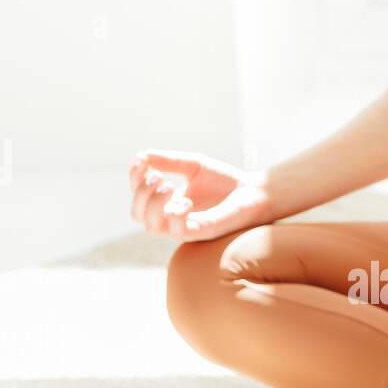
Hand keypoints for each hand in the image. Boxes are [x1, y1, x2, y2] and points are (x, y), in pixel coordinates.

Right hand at [128, 150, 273, 240]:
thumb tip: (141, 155)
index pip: (139, 195)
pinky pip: (177, 232)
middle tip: (159, 177)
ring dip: (153, 204)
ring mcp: (184, 227)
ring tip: (168, 186)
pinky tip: (186, 202)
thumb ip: (168, 161)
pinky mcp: (200, 233)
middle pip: (138, 214)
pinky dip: (175, 216)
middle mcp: (171, 217)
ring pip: (151, 226)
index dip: (134, 178)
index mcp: (166, 201)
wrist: (253, 191)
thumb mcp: (191, 165)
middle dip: (141, 194)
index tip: (141, 160)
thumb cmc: (223, 181)